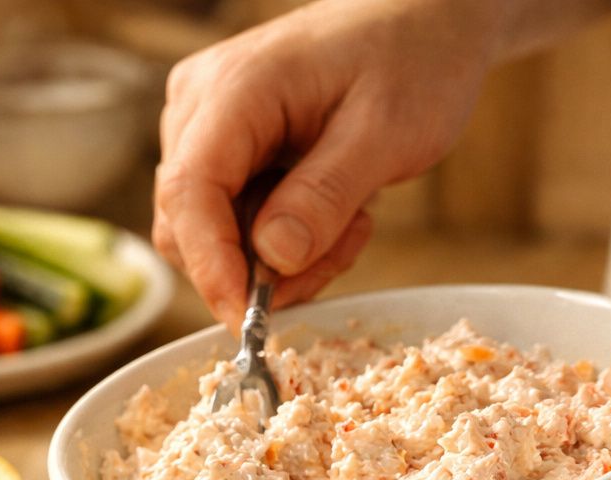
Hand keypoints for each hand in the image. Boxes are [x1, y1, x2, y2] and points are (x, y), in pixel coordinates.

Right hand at [153, 0, 498, 328]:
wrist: (423, 21)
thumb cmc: (412, 59)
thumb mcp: (386, 133)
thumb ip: (325, 196)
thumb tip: (271, 259)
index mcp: (235, 89)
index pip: (189, 192)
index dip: (211, 265)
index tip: (246, 320)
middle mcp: (200, 105)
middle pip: (188, 223)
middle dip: (257, 266)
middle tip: (338, 254)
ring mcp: (205, 125)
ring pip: (210, 231)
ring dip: (279, 255)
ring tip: (350, 221)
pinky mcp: (224, 146)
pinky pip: (232, 218)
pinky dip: (282, 238)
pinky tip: (335, 212)